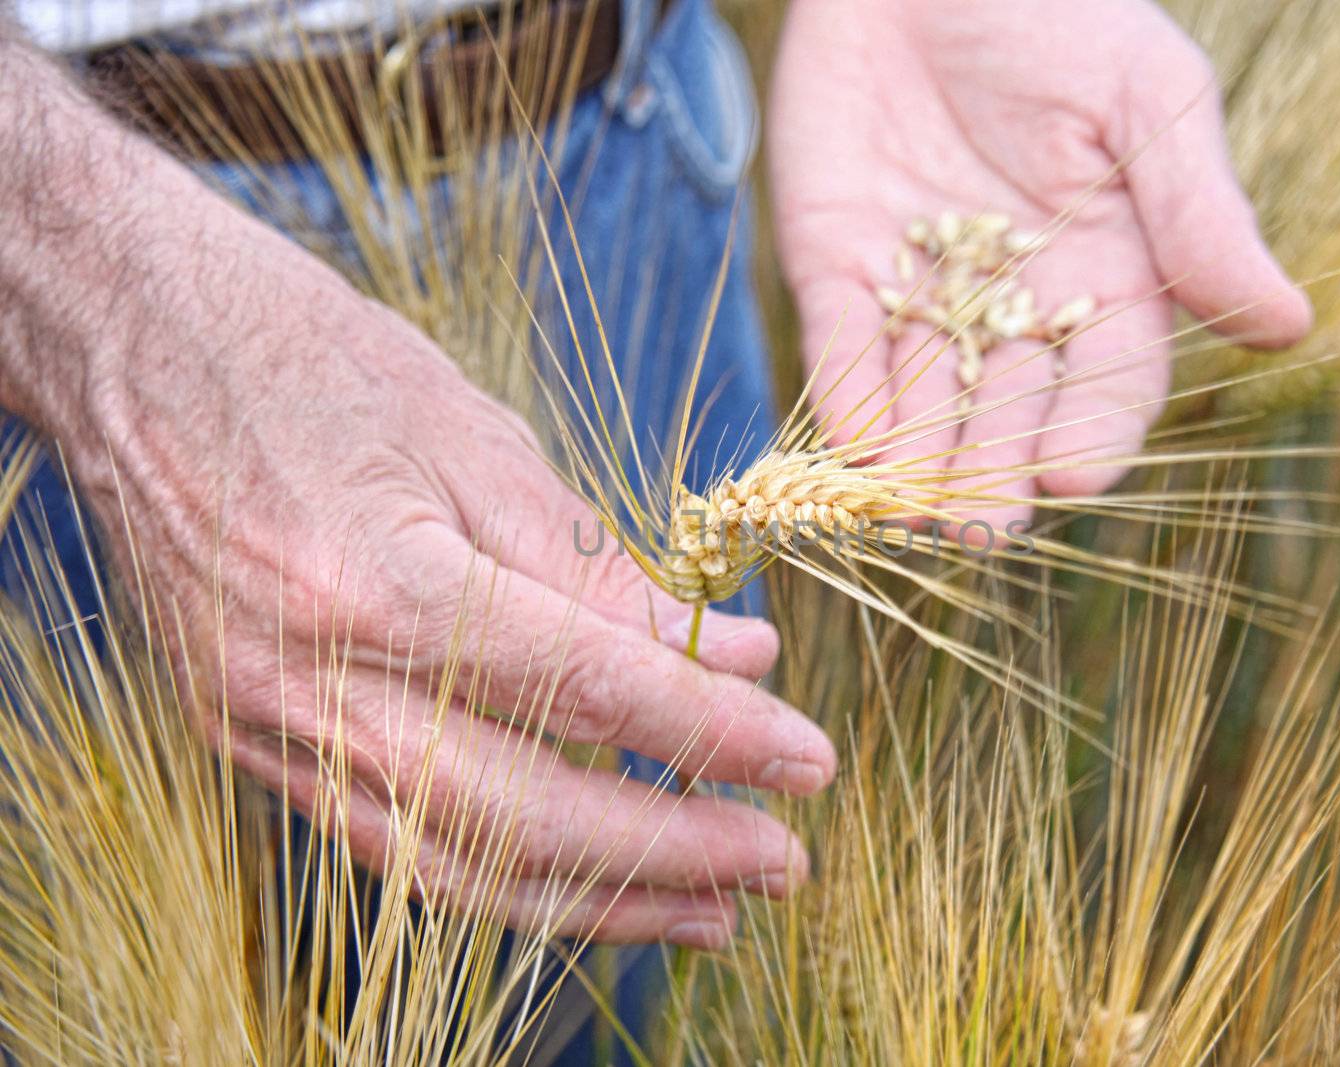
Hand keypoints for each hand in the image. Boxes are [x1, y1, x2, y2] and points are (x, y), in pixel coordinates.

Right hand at [0, 40, 833, 948]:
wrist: (137, 351)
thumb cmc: (313, 363)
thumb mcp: (477, 436)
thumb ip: (600, 568)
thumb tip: (731, 652)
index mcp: (379, 583)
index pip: (586, 691)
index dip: (712, 736)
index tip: (808, 762)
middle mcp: (311, 684)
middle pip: (522, 816)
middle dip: (669, 852)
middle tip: (782, 861)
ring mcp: (267, 731)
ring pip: (455, 867)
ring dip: (599, 900)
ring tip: (712, 909)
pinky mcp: (252, 746)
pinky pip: (396, 846)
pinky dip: (508, 875)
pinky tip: (593, 877)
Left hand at [770, 0, 1311, 523]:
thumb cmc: (1062, 13)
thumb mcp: (1149, 101)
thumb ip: (1201, 215)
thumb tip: (1289, 326)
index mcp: (1107, 279)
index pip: (1108, 386)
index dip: (1091, 438)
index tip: (1071, 482)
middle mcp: (1014, 308)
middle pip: (1010, 415)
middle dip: (994, 474)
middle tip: (977, 526)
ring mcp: (921, 292)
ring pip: (922, 400)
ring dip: (914, 460)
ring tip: (908, 512)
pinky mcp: (836, 266)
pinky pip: (840, 345)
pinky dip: (843, 395)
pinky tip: (847, 442)